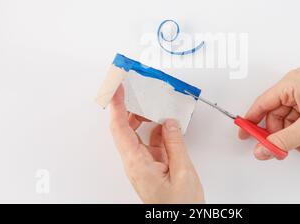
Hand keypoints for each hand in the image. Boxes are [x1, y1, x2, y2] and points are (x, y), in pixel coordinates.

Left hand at [110, 85, 204, 202]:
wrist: (179, 221)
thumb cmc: (178, 205)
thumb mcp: (183, 172)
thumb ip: (175, 144)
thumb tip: (169, 123)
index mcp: (137, 163)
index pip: (120, 128)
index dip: (117, 106)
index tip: (116, 88)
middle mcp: (135, 162)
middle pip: (125, 128)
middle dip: (129, 107)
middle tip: (134, 90)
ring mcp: (142, 164)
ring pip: (137, 134)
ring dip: (144, 118)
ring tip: (154, 104)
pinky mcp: (151, 166)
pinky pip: (150, 142)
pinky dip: (157, 130)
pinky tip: (166, 125)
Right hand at [239, 67, 299, 159]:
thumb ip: (281, 141)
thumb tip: (262, 149)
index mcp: (292, 82)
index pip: (263, 103)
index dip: (252, 120)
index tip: (244, 134)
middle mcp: (297, 84)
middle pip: (276, 113)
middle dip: (279, 134)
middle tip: (279, 150)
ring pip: (289, 118)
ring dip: (294, 136)